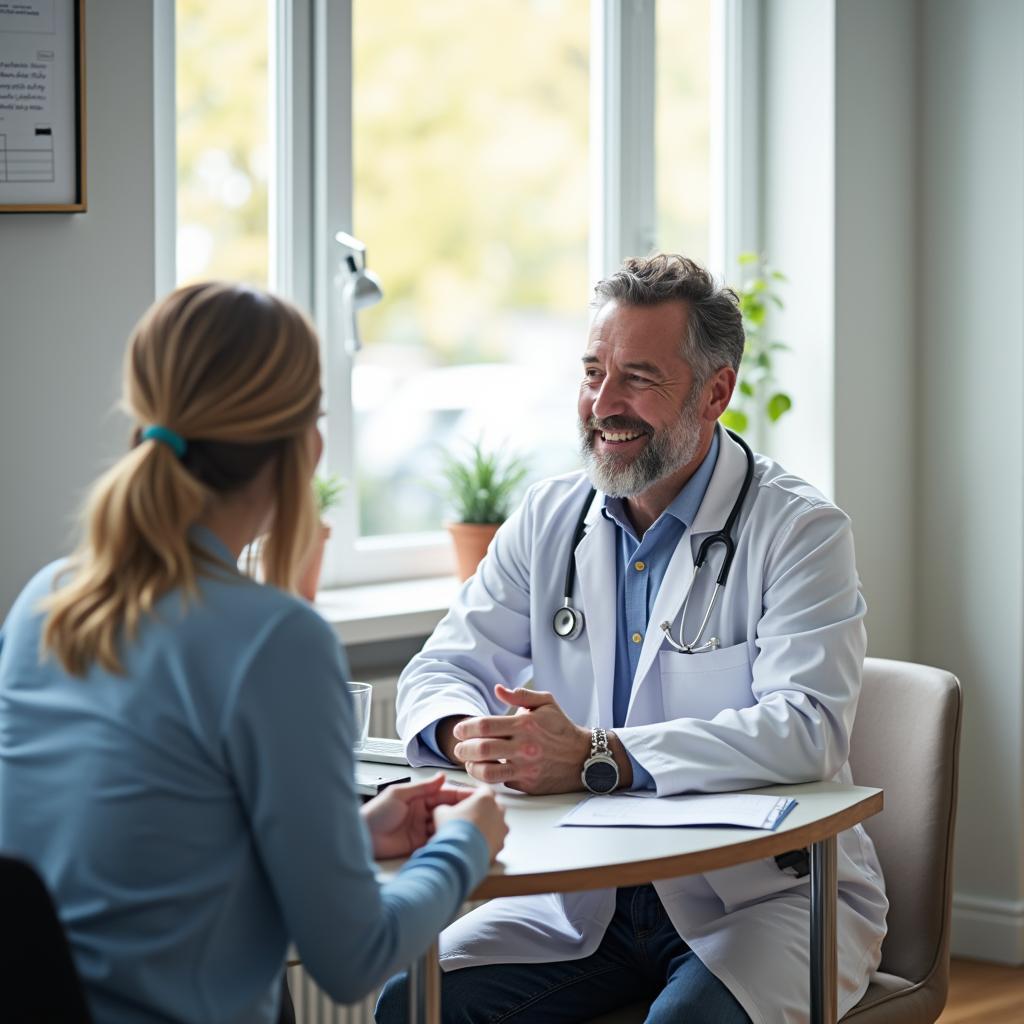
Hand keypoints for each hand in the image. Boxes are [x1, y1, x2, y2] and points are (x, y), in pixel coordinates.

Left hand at [361, 773, 471, 858]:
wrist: (362, 838)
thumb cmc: (375, 813)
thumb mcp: (399, 795)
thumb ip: (422, 787)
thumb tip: (442, 776)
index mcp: (419, 797)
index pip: (445, 794)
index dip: (462, 794)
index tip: (478, 795)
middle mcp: (423, 812)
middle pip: (449, 810)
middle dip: (464, 810)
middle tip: (481, 812)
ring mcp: (422, 829)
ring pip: (445, 825)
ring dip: (456, 825)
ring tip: (472, 826)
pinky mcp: (420, 844)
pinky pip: (438, 839)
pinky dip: (447, 838)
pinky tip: (457, 838)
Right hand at [434, 786, 507, 861]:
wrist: (460, 855)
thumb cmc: (453, 830)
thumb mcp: (441, 812)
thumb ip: (446, 807)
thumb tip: (445, 810)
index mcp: (486, 798)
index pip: (484, 790)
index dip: (474, 795)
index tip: (466, 802)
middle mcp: (498, 811)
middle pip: (491, 807)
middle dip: (481, 811)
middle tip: (466, 818)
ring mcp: (502, 829)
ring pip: (495, 824)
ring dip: (485, 827)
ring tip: (470, 835)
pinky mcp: (501, 845)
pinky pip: (495, 840)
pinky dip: (487, 842)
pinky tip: (474, 846)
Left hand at [451, 684, 591, 793]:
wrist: (583, 756)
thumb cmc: (561, 728)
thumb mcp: (546, 702)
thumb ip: (520, 695)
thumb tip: (497, 689)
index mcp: (525, 724)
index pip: (484, 726)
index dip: (465, 728)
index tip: (459, 730)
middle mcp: (524, 746)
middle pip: (481, 749)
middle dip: (462, 749)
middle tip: (458, 748)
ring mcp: (526, 768)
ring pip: (487, 772)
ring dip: (472, 767)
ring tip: (469, 763)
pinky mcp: (528, 784)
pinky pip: (501, 783)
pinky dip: (491, 777)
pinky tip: (487, 771)